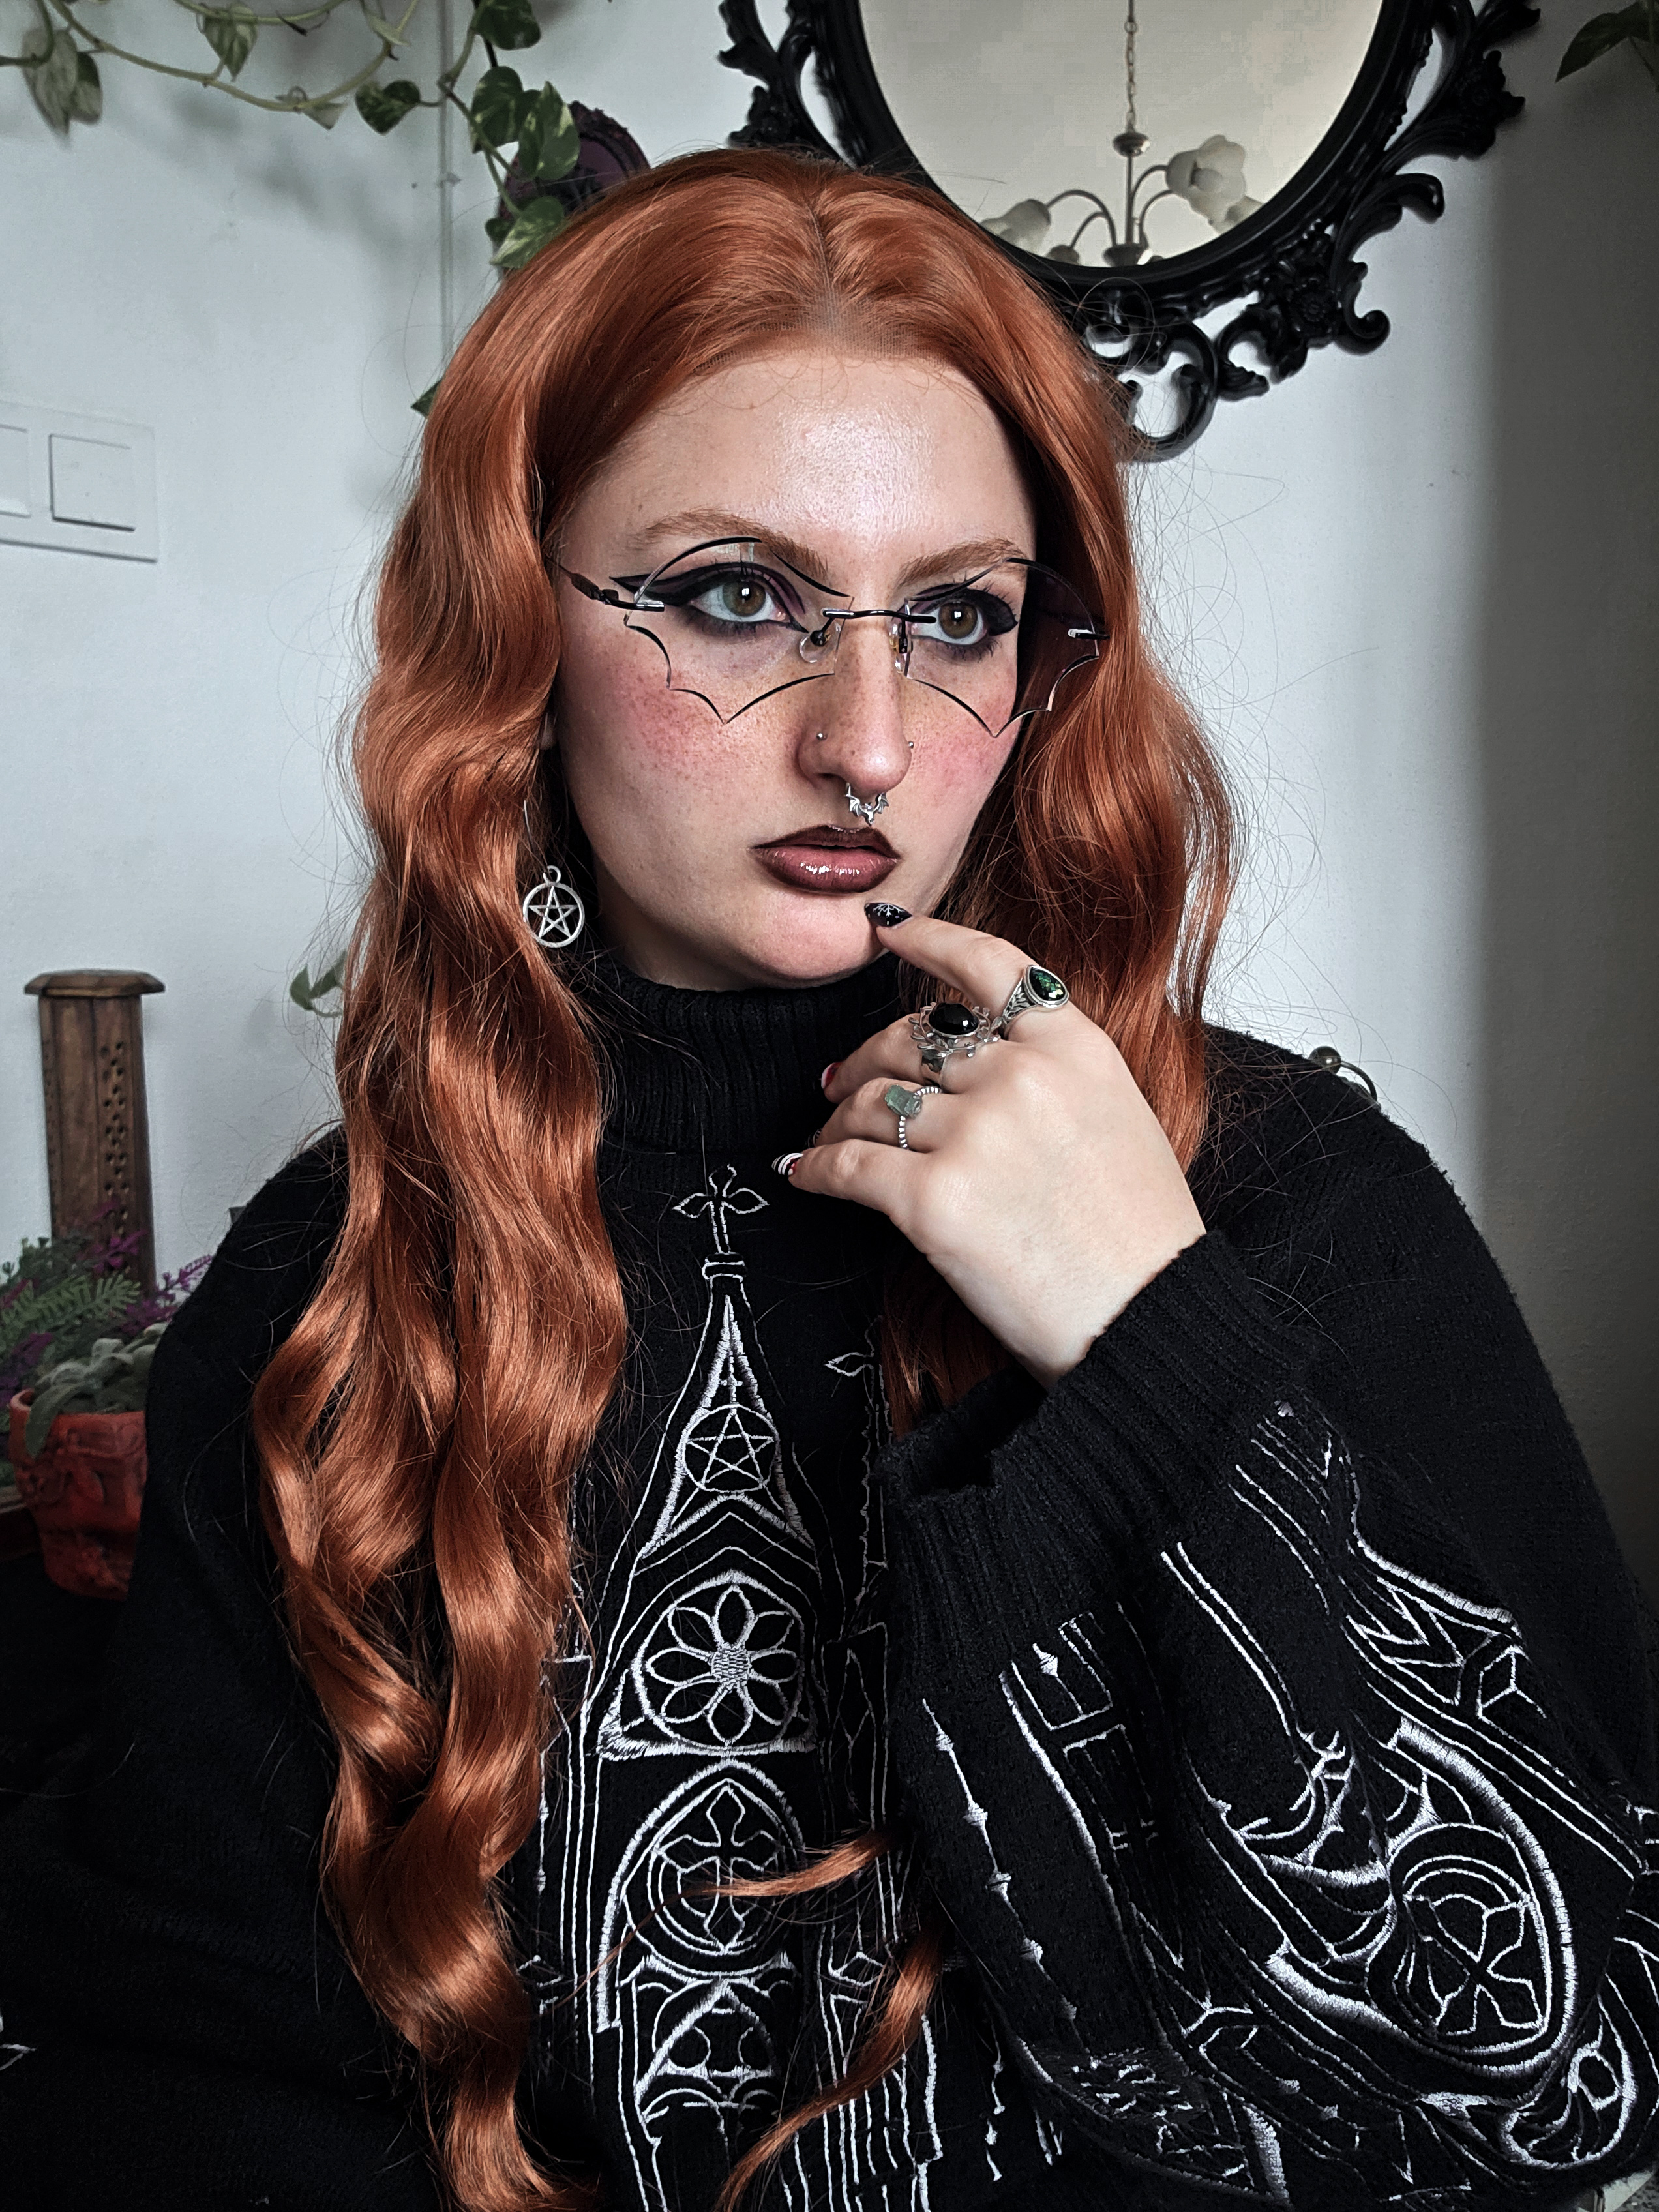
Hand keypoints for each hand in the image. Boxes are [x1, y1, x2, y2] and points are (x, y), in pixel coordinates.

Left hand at [783, 916, 1204, 1386]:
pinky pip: (846, 1165)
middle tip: (841, 1082)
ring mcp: (975, 1136)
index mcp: (1074, 1047)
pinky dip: (814, 1167)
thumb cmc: (1138, 1235)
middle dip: (865, 1060)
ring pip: (870, 1102)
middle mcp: (1022, 1077)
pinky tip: (803, 1171)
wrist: (1147, 1319)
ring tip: (823, 1137)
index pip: (989, 964)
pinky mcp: (934, 1200)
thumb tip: (971, 1056)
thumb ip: (1052, 1069)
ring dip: (834, 1119)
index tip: (887, 931)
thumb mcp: (1117, 1115)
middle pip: (910, 1039)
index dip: (928, 938)